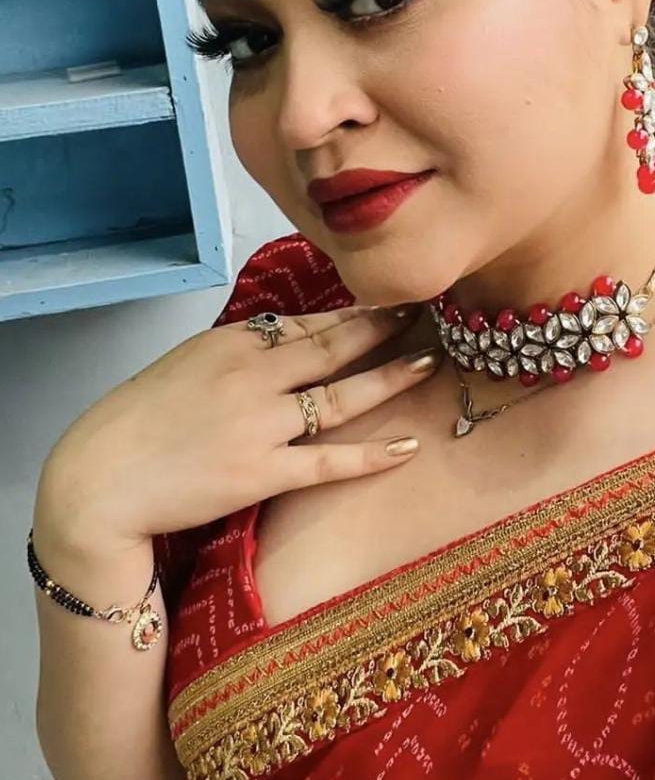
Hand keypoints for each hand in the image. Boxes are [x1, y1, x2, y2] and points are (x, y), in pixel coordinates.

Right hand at [35, 306, 439, 550]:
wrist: (98, 481)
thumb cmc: (136, 424)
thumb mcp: (185, 365)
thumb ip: (238, 353)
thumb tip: (285, 342)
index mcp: (231, 343)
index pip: (307, 322)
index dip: (355, 311)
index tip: (390, 298)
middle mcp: (251, 375)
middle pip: (333, 346)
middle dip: (384, 326)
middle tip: (427, 309)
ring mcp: (260, 424)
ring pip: (340, 396)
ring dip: (391, 377)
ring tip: (430, 361)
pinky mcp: (261, 472)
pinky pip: (329, 462)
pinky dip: (371, 456)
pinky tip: (407, 446)